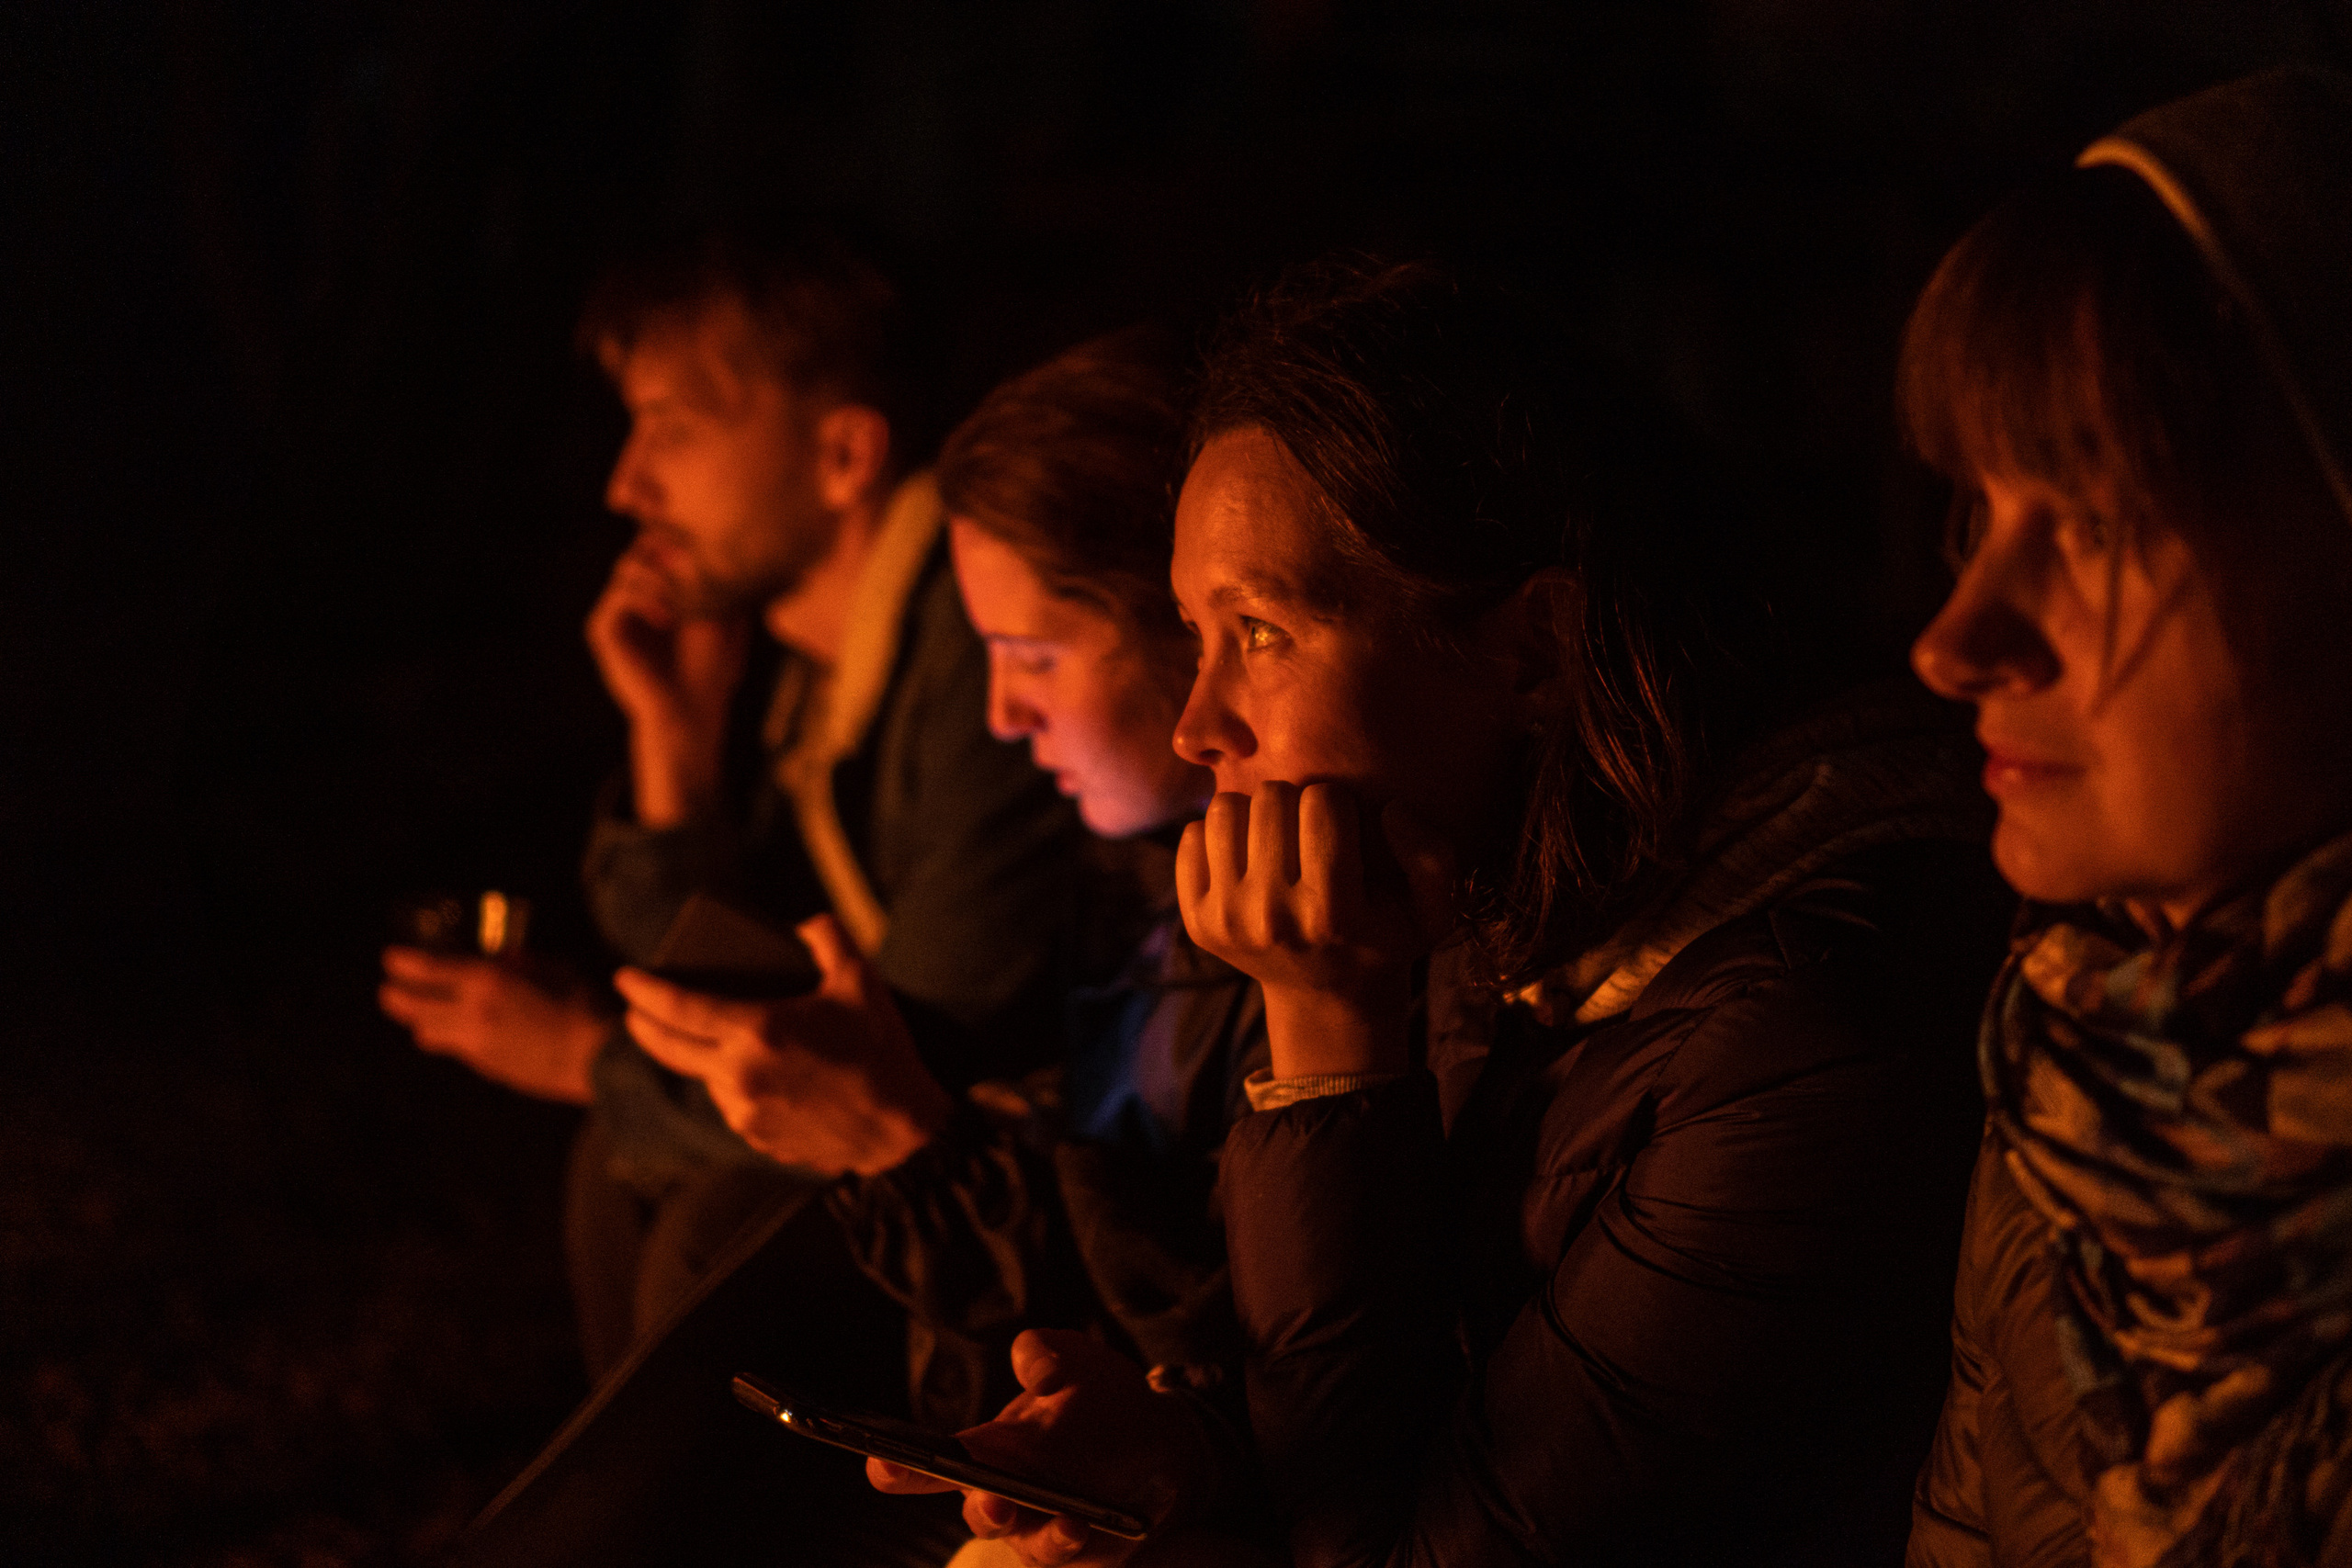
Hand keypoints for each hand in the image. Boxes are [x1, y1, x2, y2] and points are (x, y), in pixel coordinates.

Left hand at [379, 949, 609, 1103]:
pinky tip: (457, 1030)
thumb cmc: (581, 1005)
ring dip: (418, 1020)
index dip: (403, 963)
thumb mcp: (553, 968)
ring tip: (419, 1012)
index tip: (390, 958)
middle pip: (413, 1007)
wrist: (594, 1058)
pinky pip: (454, 1047)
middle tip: (389, 989)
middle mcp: (471, 1013)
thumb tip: (501, 957)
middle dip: (396, 996)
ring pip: (427, 1032)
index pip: (427, 970)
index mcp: (487, 982)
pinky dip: (447, 1036)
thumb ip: (520, 962)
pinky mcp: (485, 1066)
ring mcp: (475, 1044)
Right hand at [584, 540, 748, 827]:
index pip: (661, 541)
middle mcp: (635, 595)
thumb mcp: (724, 616)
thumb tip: (734, 535)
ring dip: (661, 574)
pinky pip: (619, 594)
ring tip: (686, 596)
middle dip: (670, 546)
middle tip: (695, 560)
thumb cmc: (714, 670)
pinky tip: (668, 617)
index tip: (707, 540)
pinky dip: (646, 597)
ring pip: (628, 564)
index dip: (679, 532)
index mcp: (661, 589)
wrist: (691, 714)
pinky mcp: (603, 630)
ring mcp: (616, 611)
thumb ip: (719, 576)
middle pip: (642, 544)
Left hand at [613, 914, 951, 1175]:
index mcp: (760, 1030)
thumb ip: (828, 936)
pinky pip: (731, 1103)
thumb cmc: (882, 1051)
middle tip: (633, 1009)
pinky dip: (732, 1083)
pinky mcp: (756, 1137)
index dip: (646, 989)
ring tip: (711, 1038)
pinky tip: (754, 1072)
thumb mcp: (862, 979)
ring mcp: (745, 1112)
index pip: (681, 1007)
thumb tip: (798, 928)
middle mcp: (741, 1074)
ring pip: (705, 1077)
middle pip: (671, 1048)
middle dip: (643, 1025)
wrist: (900, 1131)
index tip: (624, 976)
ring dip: (700, 1056)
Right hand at [867, 1330, 1205, 1567]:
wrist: (1162, 1438)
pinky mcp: (1086, 1551)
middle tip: (991, 1499)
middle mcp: (1008, 1495)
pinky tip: (1091, 1521)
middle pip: (979, 1512)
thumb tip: (1036, 1362)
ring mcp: (1044, 1527)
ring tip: (1067, 1522)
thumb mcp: (1076, 1359)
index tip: (878, 1461)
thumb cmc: (1099, 1398)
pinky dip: (1079, 1539)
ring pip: (1028, 1543)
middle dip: (982, 1508)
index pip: (934, 1462)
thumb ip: (1047, 1351)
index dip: (901, 1465)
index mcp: (990, 1449)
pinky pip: (1075, 1553)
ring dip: (1041, 1537)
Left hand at [1176, 781, 1454, 1078]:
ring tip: (1276, 840)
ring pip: (1224, 807)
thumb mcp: (1432, 908)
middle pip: (1271, 797)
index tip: (1343, 830)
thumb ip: (1433, 855)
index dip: (1338, 804)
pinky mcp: (1197, 922)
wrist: (1326, 998)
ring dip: (1253, 814)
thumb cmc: (1383, 938)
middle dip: (1294, 802)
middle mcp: (1272, 918)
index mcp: (1332, 913)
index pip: (1323, 801)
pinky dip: (1218, 837)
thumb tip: (1390, 811)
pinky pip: (1191, 836)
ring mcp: (1227, 922)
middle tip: (1307, 833)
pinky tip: (1246, 860)